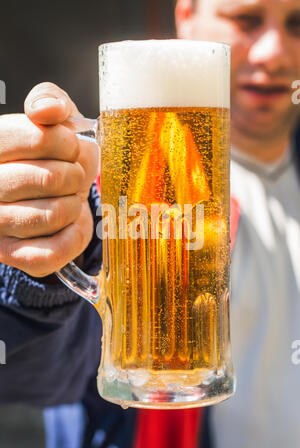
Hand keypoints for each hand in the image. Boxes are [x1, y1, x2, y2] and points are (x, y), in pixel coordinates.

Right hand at [0, 82, 98, 276]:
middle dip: (74, 176)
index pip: (37, 137)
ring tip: (68, 199)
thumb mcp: (53, 122)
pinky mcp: (12, 255)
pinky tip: (69, 223)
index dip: (66, 142)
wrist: (54, 196)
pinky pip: (56, 249)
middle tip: (71, 177)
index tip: (69, 147)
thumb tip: (46, 109)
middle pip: (50, 178)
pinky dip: (75, 234)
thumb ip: (50, 102)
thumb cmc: (54, 157)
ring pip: (55, 214)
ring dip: (74, 205)